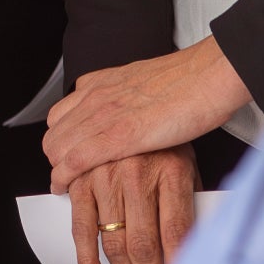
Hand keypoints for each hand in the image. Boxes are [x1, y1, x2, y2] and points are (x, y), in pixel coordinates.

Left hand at [45, 38, 251, 188]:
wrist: (209, 75)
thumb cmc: (189, 82)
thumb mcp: (143, 85)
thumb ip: (127, 98)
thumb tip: (127, 115)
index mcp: (101, 83)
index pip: (60, 115)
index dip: (60, 140)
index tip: (66, 156)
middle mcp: (95, 96)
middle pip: (54, 133)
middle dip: (55, 158)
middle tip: (66, 176)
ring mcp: (103, 115)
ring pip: (57, 147)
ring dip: (57, 169)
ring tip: (66, 186)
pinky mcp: (118, 136)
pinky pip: (74, 160)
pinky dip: (62, 177)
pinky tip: (63, 188)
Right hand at [63, 146, 199, 263]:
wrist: (137, 92)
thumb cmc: (166, 133)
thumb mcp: (189, 163)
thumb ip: (187, 203)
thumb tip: (190, 254)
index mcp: (172, 171)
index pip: (177, 236)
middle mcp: (137, 175)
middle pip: (146, 247)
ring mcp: (106, 176)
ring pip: (115, 244)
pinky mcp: (81, 179)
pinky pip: (81, 227)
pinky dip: (86, 260)